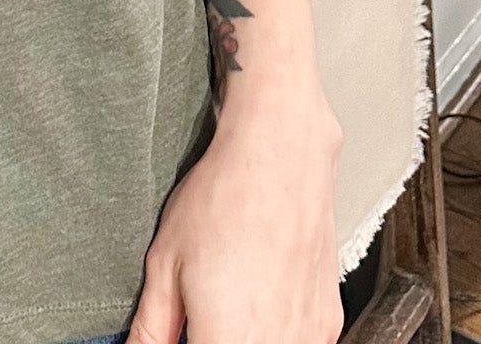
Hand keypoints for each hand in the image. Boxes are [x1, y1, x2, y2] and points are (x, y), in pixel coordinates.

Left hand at [127, 93, 344, 343]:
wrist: (279, 156)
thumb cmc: (223, 198)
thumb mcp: (164, 262)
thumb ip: (152, 325)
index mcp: (228, 338)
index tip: (177, 332)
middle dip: (211, 337)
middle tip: (196, 316)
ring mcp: (309, 337)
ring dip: (242, 337)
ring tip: (225, 301)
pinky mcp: (327, 323)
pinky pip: (296, 343)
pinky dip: (272, 333)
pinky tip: (255, 302)